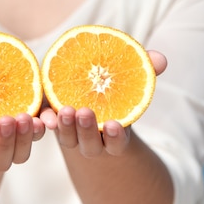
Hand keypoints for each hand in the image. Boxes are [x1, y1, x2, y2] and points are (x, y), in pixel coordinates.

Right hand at [0, 71, 44, 171]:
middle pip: (0, 160)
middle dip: (4, 142)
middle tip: (7, 120)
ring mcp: (12, 145)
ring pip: (21, 154)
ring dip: (25, 138)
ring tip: (27, 116)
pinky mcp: (29, 132)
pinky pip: (38, 136)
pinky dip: (43, 128)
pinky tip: (47, 116)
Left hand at [40, 50, 166, 156]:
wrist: (90, 93)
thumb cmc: (115, 88)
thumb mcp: (130, 79)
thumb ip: (145, 69)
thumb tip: (162, 59)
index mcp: (115, 134)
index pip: (117, 143)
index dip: (115, 137)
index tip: (113, 124)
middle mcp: (93, 140)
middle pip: (89, 145)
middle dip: (86, 130)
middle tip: (84, 112)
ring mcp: (72, 135)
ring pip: (67, 139)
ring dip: (65, 126)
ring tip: (63, 109)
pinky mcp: (55, 124)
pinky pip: (48, 128)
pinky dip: (45, 122)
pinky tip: (41, 114)